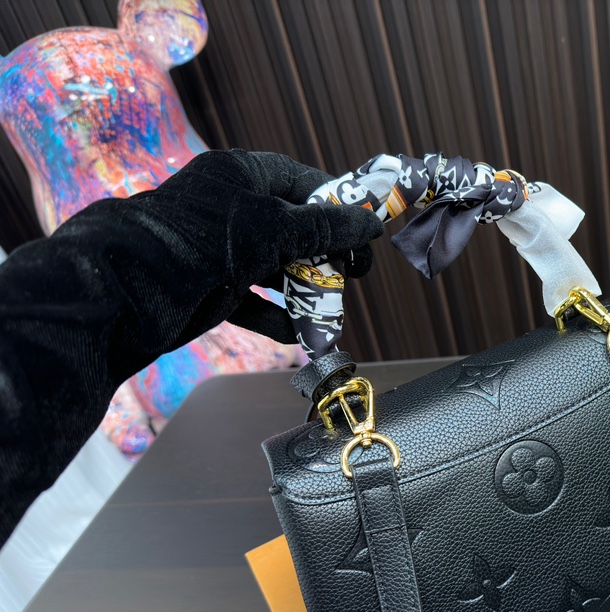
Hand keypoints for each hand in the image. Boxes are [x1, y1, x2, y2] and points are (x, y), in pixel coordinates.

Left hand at [64, 148, 383, 348]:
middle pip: (293, 229)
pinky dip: (274, 316)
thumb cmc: (206, 241)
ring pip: (275, 268)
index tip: (364, 233)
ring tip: (329, 311)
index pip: (303, 182)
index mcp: (242, 175)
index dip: (337, 206)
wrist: (134, 289)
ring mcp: (220, 249)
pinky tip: (297, 334)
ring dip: (304, 292)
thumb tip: (370, 222)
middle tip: (352, 276)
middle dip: (324, 256)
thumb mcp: (275, 228)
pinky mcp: (210, 287)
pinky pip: (252, 300)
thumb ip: (325, 228)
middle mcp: (232, 208)